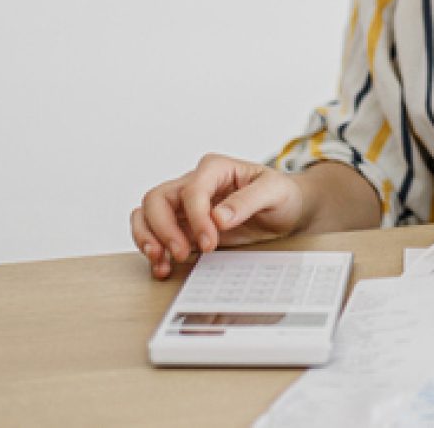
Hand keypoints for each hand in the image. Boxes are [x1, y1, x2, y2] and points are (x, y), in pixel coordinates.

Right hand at [130, 154, 306, 279]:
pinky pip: (153, 232)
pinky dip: (151, 247)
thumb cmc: (281, 194)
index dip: (196, 217)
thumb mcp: (274, 191)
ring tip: (161, 261)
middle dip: (164, 228)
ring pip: (147, 213)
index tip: (210, 241)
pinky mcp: (184, 226)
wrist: (286, 210)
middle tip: (182, 253)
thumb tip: (219, 218)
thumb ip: (248, 200)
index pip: (192, 189)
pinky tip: (163, 265)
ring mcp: (185, 205)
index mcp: (215, 168)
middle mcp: (194, 183)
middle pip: (157, 198)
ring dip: (147, 237)